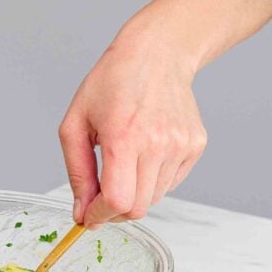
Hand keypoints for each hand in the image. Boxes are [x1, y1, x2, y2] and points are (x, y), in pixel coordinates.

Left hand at [58, 35, 207, 228]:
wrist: (156, 54)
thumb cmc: (111, 82)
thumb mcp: (75, 123)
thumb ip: (77, 172)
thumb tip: (82, 212)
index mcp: (124, 137)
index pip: (118, 200)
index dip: (99, 216)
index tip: (88, 217)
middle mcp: (157, 143)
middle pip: (138, 207)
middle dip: (113, 212)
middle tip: (100, 197)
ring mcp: (180, 145)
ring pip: (155, 198)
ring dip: (133, 194)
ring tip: (122, 164)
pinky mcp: (195, 146)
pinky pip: (171, 182)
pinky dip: (152, 180)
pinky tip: (143, 153)